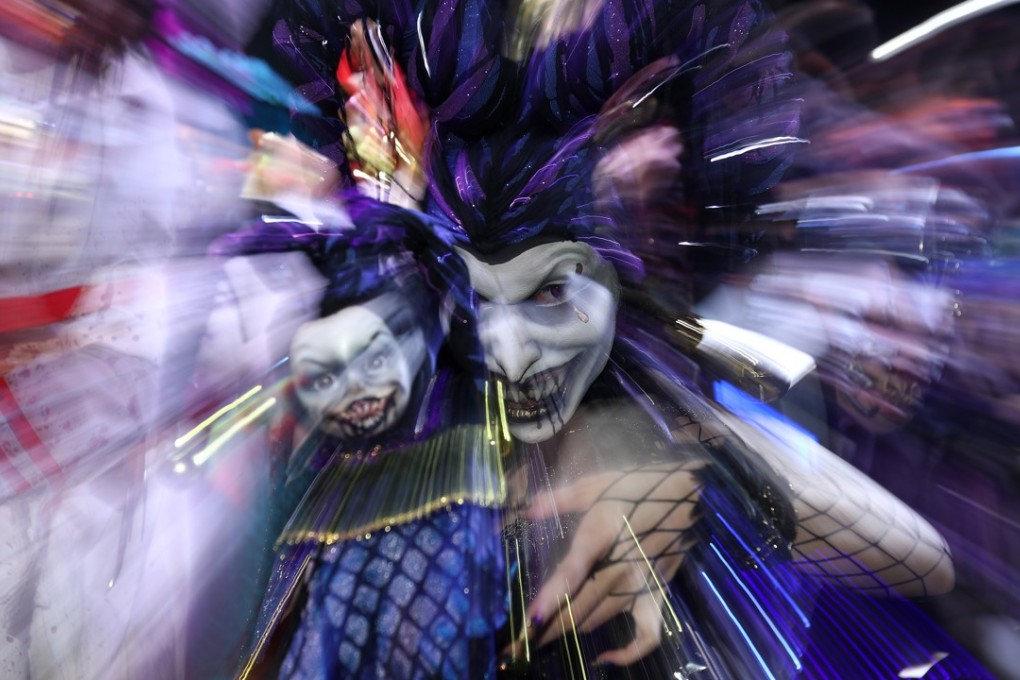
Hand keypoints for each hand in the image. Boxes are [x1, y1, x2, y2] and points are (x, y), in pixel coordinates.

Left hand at [513, 461, 703, 665]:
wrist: (690, 494)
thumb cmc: (640, 486)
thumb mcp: (599, 483)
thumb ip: (560, 499)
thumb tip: (526, 510)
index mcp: (600, 536)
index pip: (572, 574)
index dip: (549, 599)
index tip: (527, 622)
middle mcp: (619, 568)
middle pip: (577, 608)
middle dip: (543, 630)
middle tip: (516, 647)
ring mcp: (640, 586)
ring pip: (596, 620)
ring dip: (567, 634)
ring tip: (539, 645)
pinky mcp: (657, 596)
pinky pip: (646, 636)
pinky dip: (627, 654)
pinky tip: (604, 659)